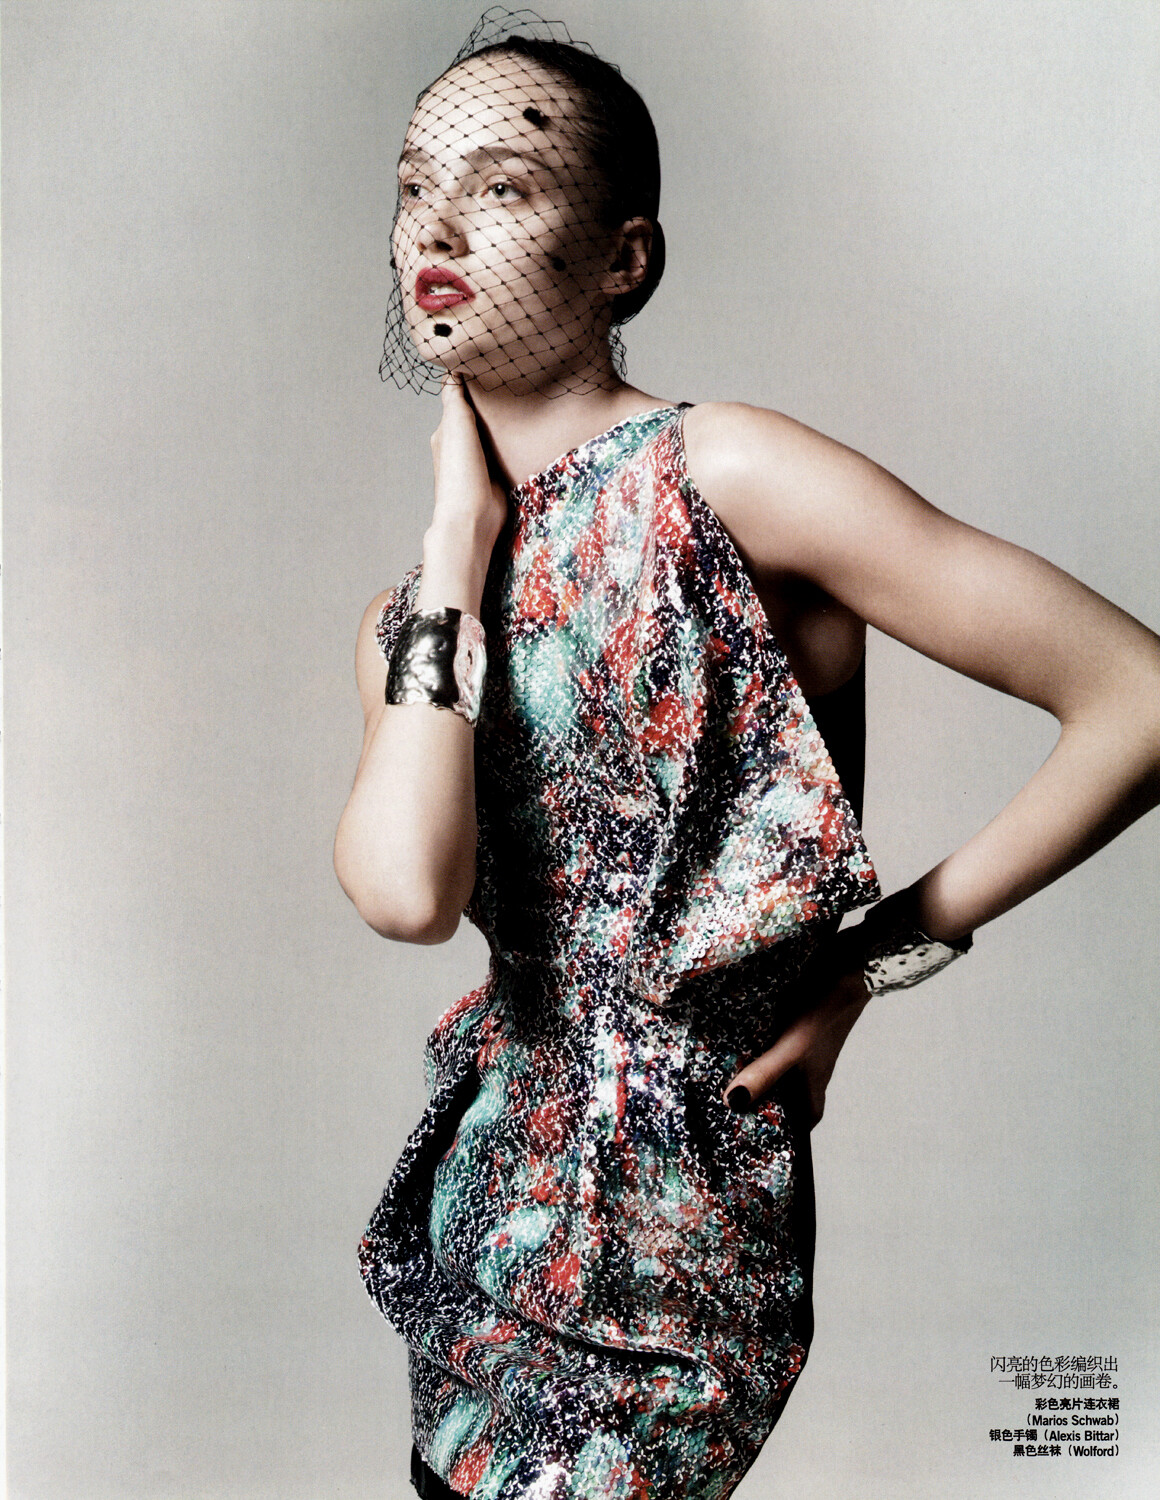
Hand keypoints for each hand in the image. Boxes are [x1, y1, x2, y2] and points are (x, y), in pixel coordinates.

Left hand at [429, 375, 507, 547]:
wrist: (473, 518)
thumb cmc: (461, 474)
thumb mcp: (456, 426)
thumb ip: (455, 398)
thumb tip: (452, 368)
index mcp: (446, 432)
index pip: (457, 399)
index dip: (470, 382)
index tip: (488, 363)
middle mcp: (460, 446)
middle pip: (477, 416)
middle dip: (490, 401)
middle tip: (512, 380)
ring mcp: (479, 462)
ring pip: (492, 433)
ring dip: (504, 422)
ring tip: (523, 402)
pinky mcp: (496, 475)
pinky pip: (504, 451)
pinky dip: (511, 441)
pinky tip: (524, 432)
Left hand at [723, 963, 869, 1127]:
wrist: (851, 962)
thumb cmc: (827, 1010)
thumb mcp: (792, 1046)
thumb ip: (766, 1073)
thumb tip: (733, 1102)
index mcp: (812, 1085)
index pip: (799, 1122)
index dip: (781, 1134)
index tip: (751, 1142)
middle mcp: (806, 1069)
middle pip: (779, 1094)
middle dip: (754, 1100)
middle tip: (716, 1106)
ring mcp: (799, 1045)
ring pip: (772, 1066)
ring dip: (749, 1069)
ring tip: (712, 1073)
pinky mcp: (792, 1022)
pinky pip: (769, 1040)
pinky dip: (752, 1042)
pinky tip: (728, 1036)